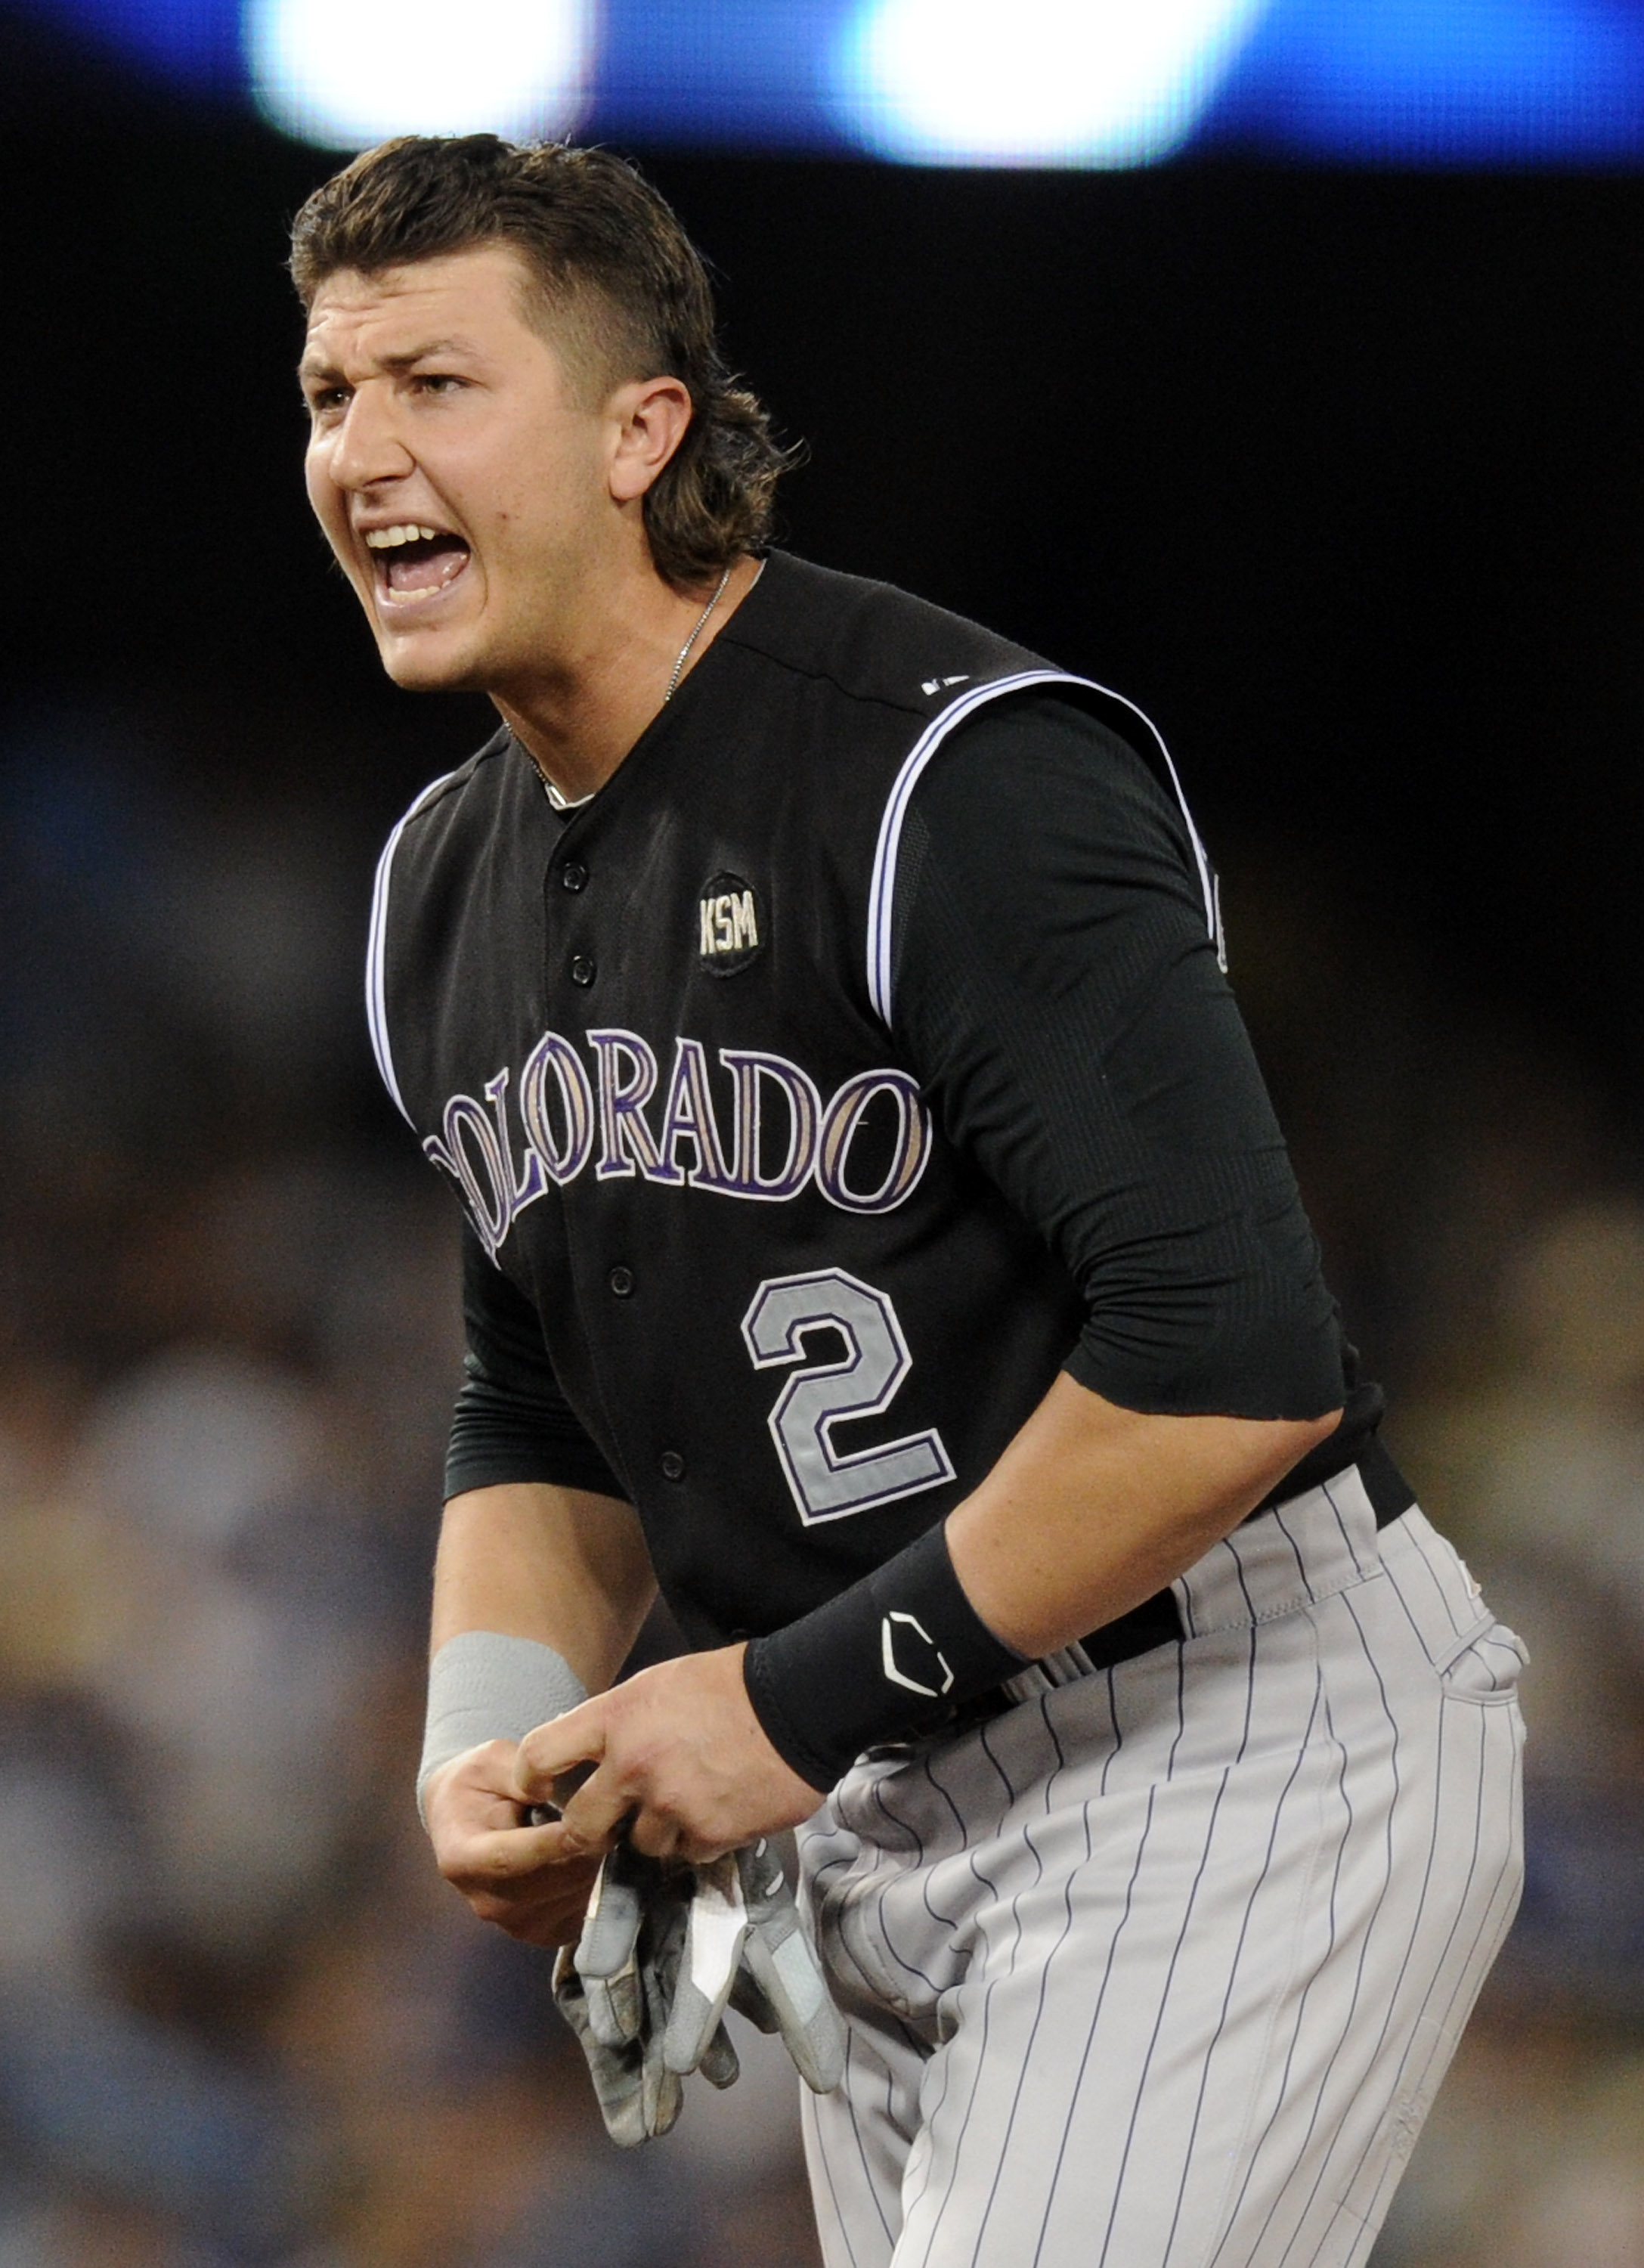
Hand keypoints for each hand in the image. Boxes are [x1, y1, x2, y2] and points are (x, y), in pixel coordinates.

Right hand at [423, 1738, 601, 1946]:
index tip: (588, 1818)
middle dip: (587, 1846)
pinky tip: (593, 1854)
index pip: (511, 1857)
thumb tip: (548, 1792)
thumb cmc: (479, 1784)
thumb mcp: (491, 1762)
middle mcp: (484, 1900)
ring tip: (601, 1827)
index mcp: (462, 1858)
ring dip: (596, 1863)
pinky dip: (596, 1884)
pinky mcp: (541, 1933)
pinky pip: (582, 1912)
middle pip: (551, 1881)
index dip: (552, 1842)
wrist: (464, 1819)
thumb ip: (519, 1774)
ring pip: (573, 1896)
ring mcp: (513, 1923)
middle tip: (611, 1810)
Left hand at [510, 1645, 824, 1865]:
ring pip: (641, 1844)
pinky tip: (720, 1809)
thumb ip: (619, 1723)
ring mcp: (670, 1805)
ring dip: (658, 1831)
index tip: (539, 1789)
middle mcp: (633, 1766)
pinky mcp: (708, 1835)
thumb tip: (591, 1755)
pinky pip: (687, 1852)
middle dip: (591, 1829)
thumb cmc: (728, 1685)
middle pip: (580, 1826)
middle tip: (610, 1823)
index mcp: (615, 1719)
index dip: (531, 1778)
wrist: (797, 1704)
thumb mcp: (658, 1685)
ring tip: (689, 1801)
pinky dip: (699, 1838)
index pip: (539, 1754)